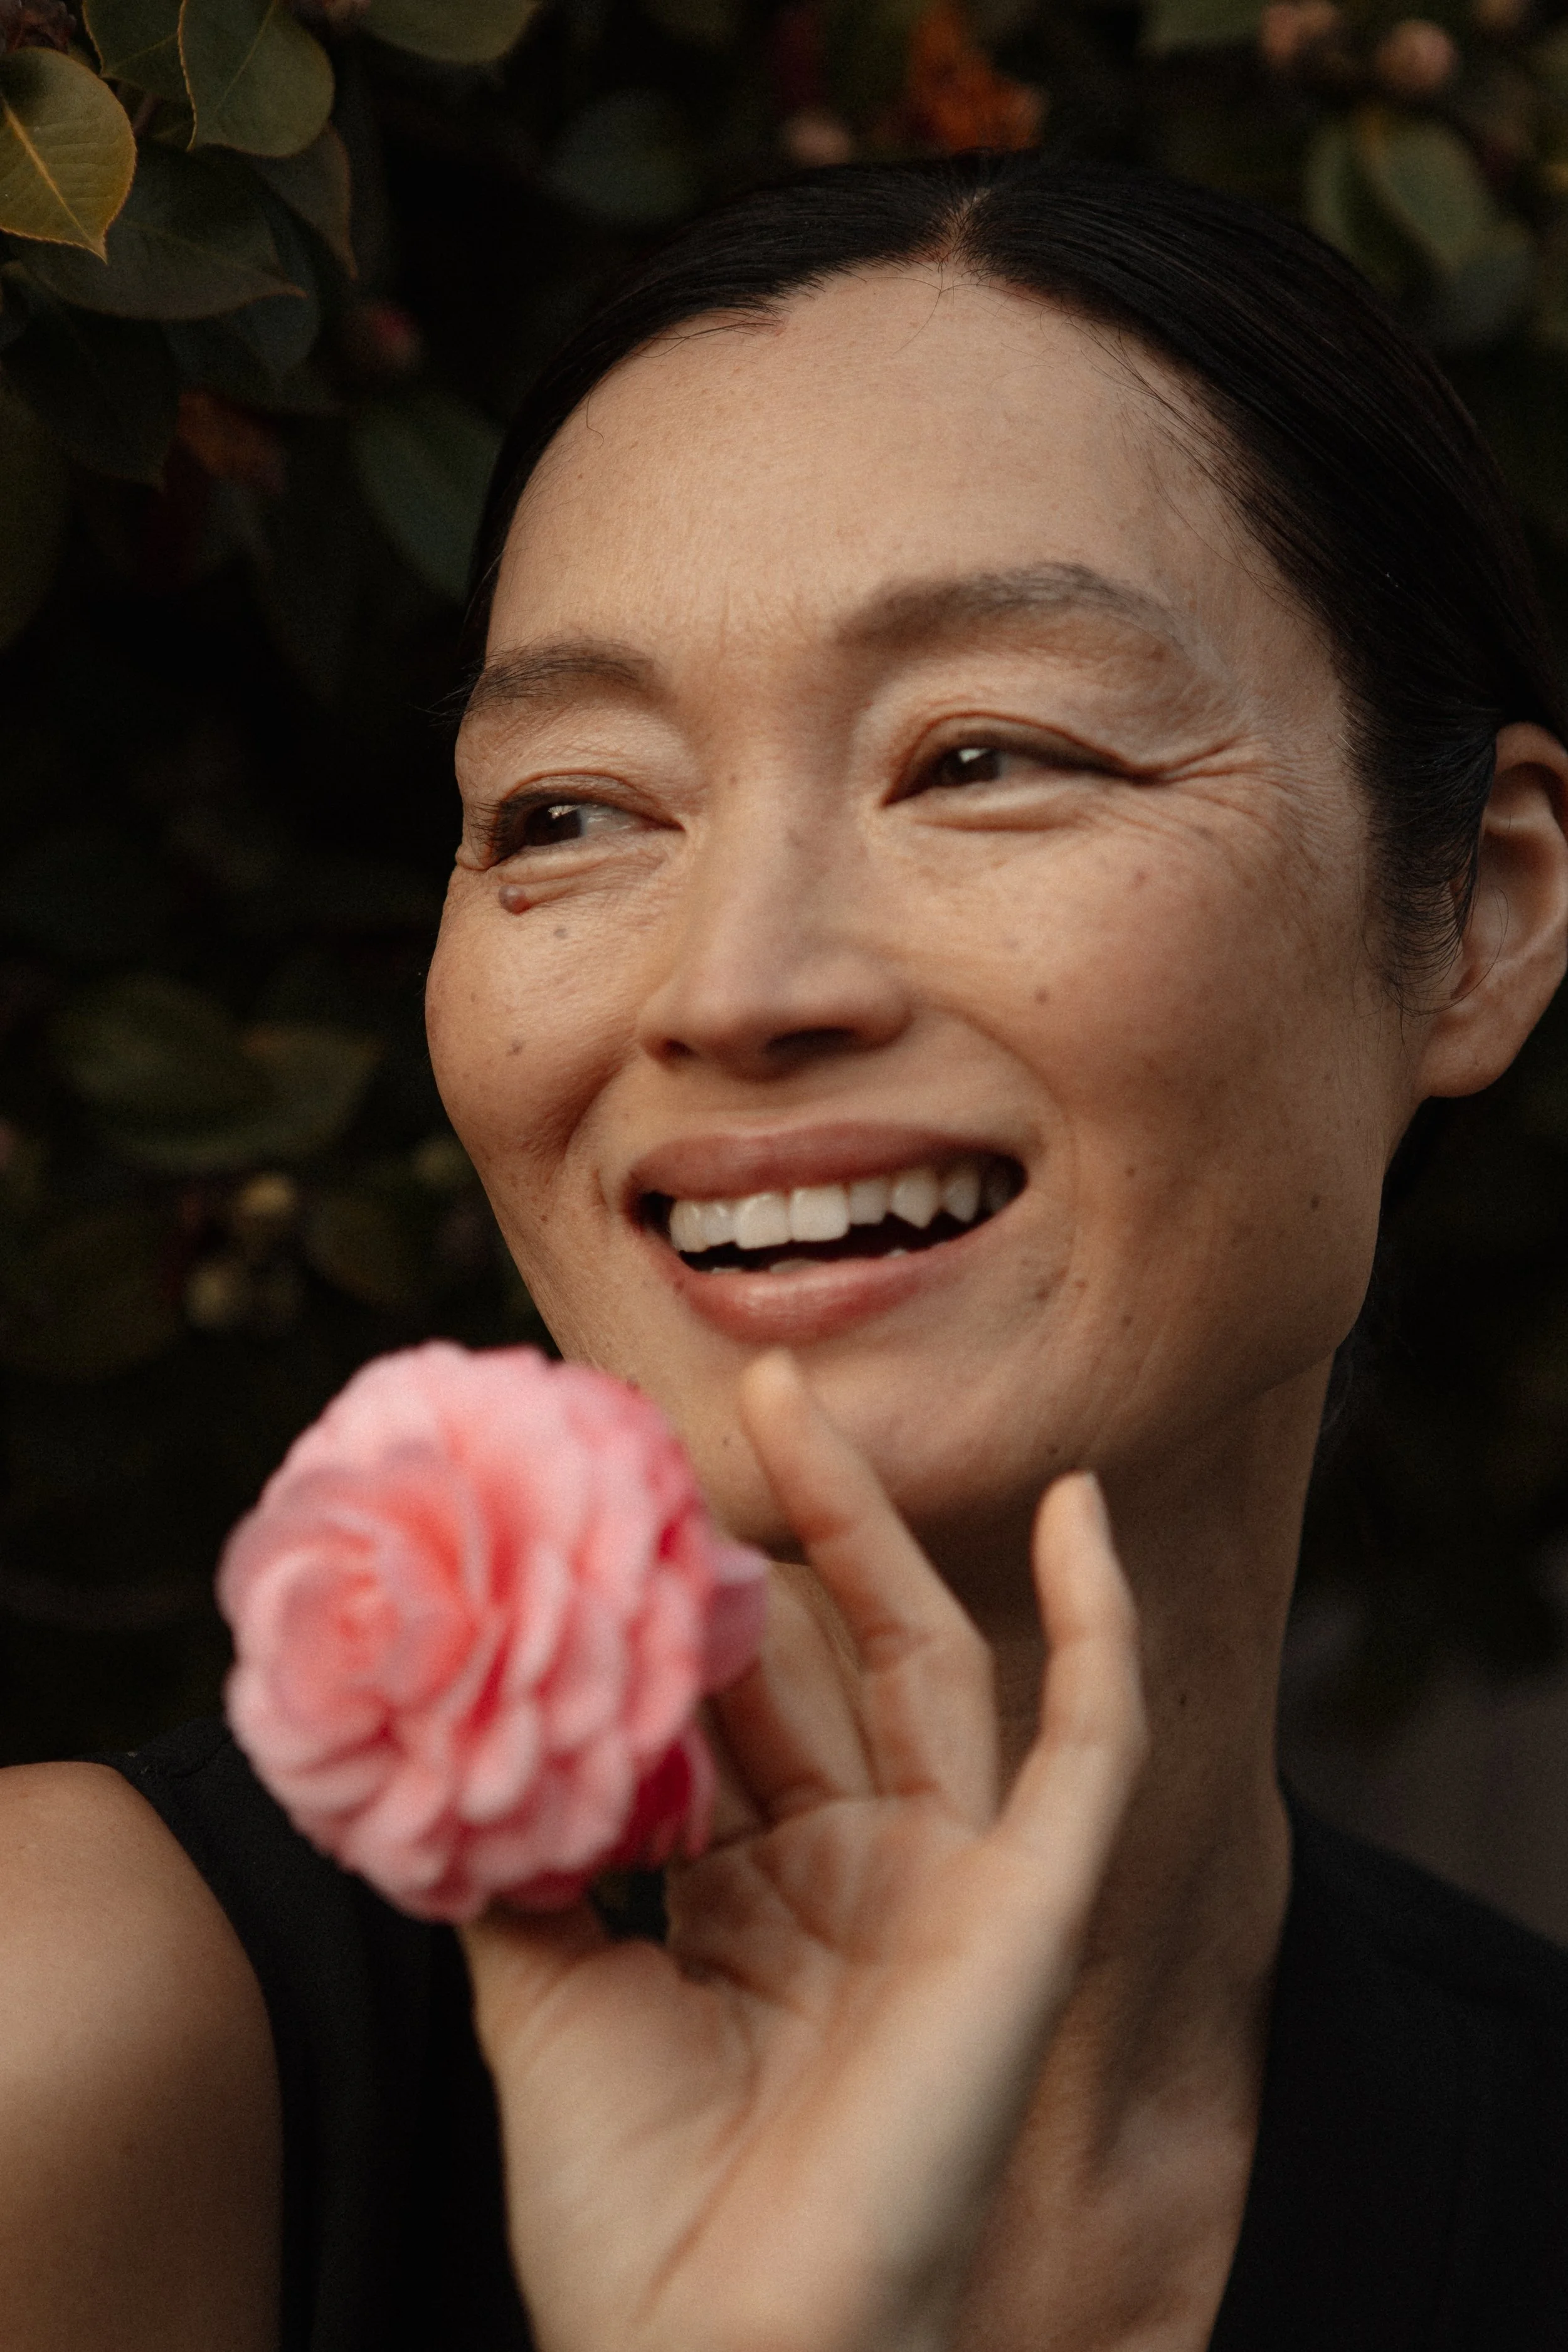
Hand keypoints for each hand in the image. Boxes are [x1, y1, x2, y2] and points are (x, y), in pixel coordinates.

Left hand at [461, 1351, 1145, 2351]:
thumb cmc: (624, 2214)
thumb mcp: (543, 1997)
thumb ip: (515, 1858)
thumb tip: (447, 1727)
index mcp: (758, 1900)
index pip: (729, 1709)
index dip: (675, 1603)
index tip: (604, 1496)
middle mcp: (860, 1876)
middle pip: (827, 1660)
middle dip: (773, 1530)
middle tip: (707, 1401)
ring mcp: (950, 1889)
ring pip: (932, 1661)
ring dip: (881, 1525)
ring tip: (803, 1397)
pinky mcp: (1030, 1913)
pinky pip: (1092, 1749)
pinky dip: (1101, 1626)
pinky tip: (1079, 1512)